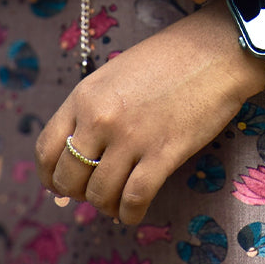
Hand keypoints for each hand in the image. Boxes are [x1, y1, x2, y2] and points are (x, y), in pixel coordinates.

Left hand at [35, 0, 264, 224]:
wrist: (218, 50)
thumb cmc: (171, 57)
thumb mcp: (118, 74)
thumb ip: (95, 108)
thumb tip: (83, 152)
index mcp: (85, 95)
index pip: (47, 149)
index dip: (51, 175)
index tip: (62, 184)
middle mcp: (101, 118)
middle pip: (70, 178)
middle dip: (79, 194)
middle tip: (96, 193)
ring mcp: (131, 137)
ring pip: (100, 194)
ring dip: (106, 205)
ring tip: (118, 202)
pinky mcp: (163, 153)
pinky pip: (134, 200)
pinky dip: (130, 213)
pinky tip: (134, 211)